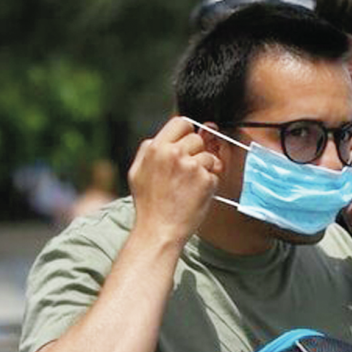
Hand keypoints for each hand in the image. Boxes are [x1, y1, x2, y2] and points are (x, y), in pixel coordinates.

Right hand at [129, 117, 221, 245]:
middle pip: (197, 139)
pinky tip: (195, 194)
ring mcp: (192, 167)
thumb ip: (150, 149)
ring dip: (203, 168)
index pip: (181, 122)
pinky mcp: (206, 180)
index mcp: (155, 148)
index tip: (186, 143)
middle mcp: (174, 153)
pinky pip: (214, 174)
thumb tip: (165, 136)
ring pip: (208, 156)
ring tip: (189, 185)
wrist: (159, 229)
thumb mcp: (137, 170)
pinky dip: (208, 183)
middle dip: (195, 152)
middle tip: (186, 171)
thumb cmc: (148, 203)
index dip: (186, 132)